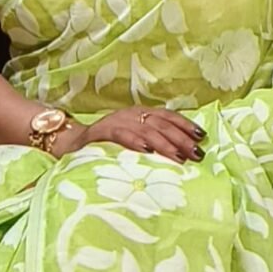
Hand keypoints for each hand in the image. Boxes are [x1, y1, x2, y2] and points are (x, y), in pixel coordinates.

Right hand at [57, 108, 204, 162]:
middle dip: (181, 139)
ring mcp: (115, 122)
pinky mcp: (100, 132)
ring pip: (145, 130)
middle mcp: (130, 114)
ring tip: (179, 156)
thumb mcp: (132, 140)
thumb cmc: (106, 145)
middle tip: (196, 153)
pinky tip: (146, 150)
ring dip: (164, 143)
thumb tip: (181, 154)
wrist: (70, 143)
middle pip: (161, 124)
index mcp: (140, 114)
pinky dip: (134, 141)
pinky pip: (120, 135)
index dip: (185, 125)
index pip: (167, 116)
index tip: (201, 137)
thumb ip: (152, 142)